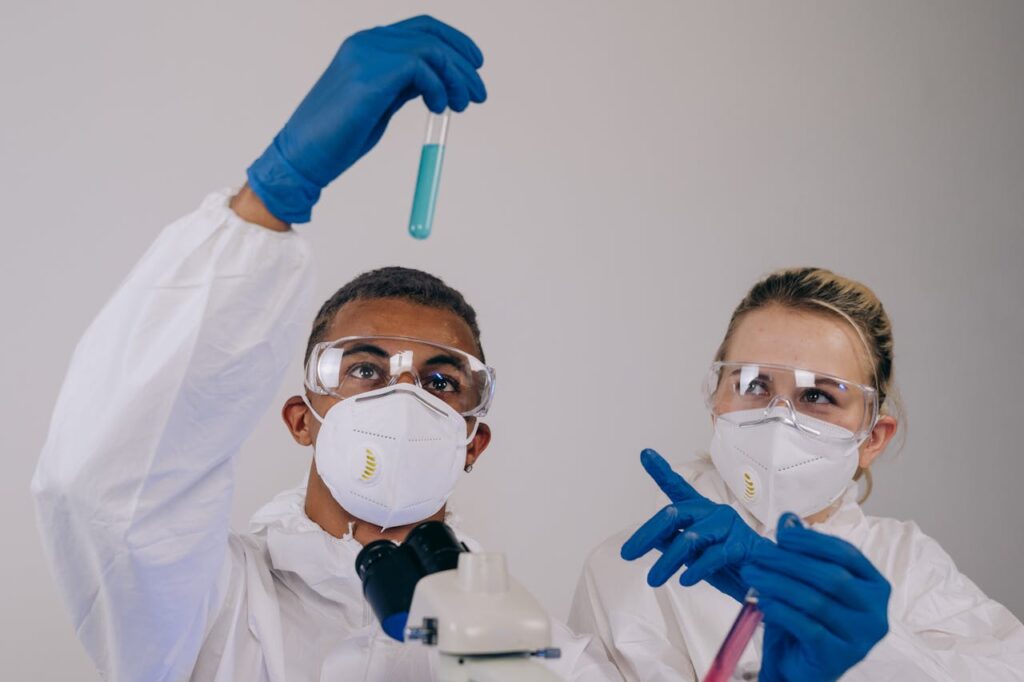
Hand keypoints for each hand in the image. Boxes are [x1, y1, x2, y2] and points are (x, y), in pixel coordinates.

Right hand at [247, 15, 486, 222]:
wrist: (302, 157)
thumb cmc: (337, 137)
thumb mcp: (380, 104)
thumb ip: (404, 87)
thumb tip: (438, 85)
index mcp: (367, 45)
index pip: (422, 28)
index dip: (455, 42)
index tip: (475, 67)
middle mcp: (367, 42)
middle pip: (432, 34)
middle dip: (464, 64)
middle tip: (478, 95)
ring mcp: (366, 55)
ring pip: (432, 49)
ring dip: (456, 78)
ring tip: (461, 106)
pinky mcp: (369, 76)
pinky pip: (422, 68)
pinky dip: (438, 88)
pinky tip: (437, 108)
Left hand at [620, 449, 769, 602]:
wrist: (767, 581)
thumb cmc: (727, 564)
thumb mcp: (693, 553)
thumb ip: (672, 542)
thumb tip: (649, 539)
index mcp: (701, 510)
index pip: (678, 487)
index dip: (661, 470)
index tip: (645, 453)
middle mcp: (714, 512)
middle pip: (675, 513)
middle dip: (647, 533)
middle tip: (628, 553)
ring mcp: (729, 526)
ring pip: (691, 538)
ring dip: (668, 561)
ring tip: (653, 579)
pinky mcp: (742, 546)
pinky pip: (715, 555)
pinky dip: (697, 568)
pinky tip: (685, 580)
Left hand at [742, 513, 890, 681]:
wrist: (800, 666)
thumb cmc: (807, 620)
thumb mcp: (804, 582)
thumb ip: (800, 551)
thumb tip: (788, 518)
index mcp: (875, 586)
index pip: (847, 554)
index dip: (813, 541)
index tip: (782, 534)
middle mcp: (875, 613)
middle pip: (831, 577)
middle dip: (789, 561)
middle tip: (758, 553)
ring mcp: (860, 638)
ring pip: (816, 601)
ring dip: (778, 583)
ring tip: (752, 574)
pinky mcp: (838, 657)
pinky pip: (807, 627)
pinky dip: (780, 609)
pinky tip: (761, 600)